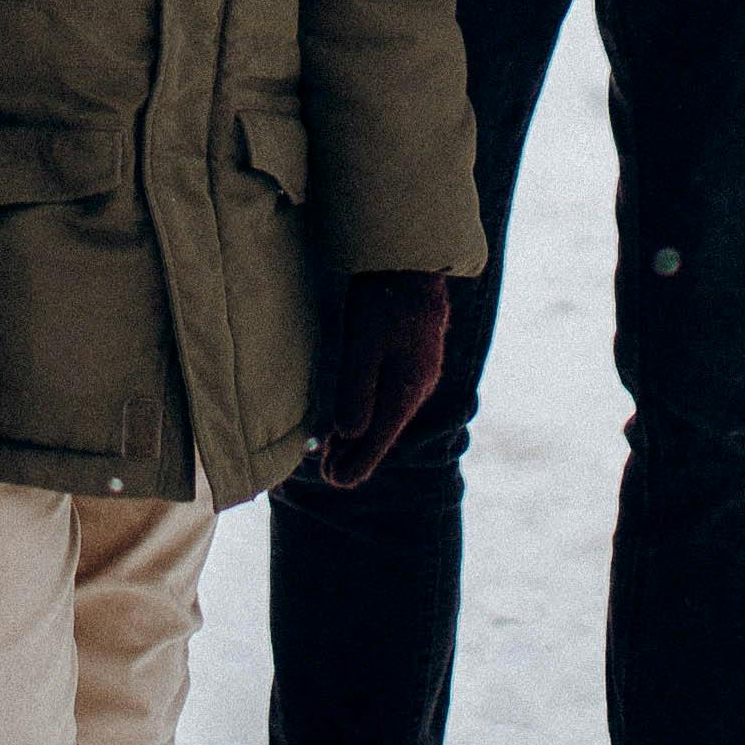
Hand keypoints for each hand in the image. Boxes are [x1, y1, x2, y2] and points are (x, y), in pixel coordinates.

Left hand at [320, 273, 451, 487]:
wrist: (413, 262)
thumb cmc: (385, 299)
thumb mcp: (364, 343)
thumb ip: (357, 389)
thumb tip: (348, 433)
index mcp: (406, 389)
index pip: (379, 438)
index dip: (356, 462)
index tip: (335, 482)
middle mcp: (416, 386)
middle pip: (383, 430)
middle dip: (356, 453)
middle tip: (328, 473)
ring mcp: (416, 372)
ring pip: (386, 414)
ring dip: (361, 433)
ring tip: (335, 451)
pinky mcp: (411, 357)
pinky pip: (389, 397)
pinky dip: (369, 412)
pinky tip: (356, 414)